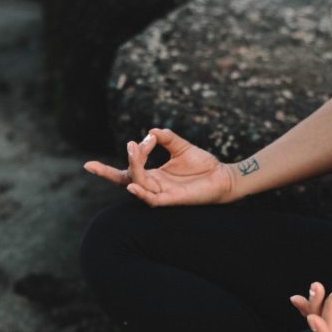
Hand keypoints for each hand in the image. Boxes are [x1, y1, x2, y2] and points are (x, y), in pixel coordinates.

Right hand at [82, 127, 237, 205]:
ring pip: (138, 183)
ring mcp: (161, 194)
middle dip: (122, 163)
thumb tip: (152, 131)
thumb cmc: (203, 165)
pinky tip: (132, 185)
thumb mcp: (182, 147)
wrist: (223, 177)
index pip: (125, 172)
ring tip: (135, 150)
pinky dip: (140, 192)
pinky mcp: (171, 200)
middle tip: (132, 144)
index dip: (108, 169)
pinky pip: (151, 199)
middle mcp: (154, 185)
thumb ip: (167, 138)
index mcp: (153, 175)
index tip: (115, 151)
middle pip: (127, 177)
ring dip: (135, 167)